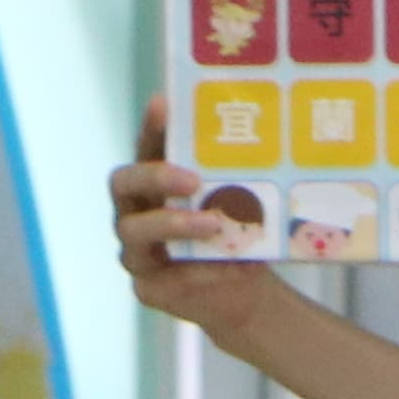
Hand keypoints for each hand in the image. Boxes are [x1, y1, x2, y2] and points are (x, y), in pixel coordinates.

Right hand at [112, 107, 283, 335]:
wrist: (242, 293)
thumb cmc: (235, 236)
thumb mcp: (242, 205)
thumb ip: (240, 180)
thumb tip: (275, 144)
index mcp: (154, 184)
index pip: (145, 147)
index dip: (150, 127)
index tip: (164, 104)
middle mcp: (134, 212)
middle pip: (122, 183)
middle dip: (155, 177)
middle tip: (191, 179)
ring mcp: (135, 251)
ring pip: (135, 231)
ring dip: (175, 223)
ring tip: (214, 223)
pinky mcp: (148, 288)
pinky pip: (168, 276)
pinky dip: (205, 269)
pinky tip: (236, 264)